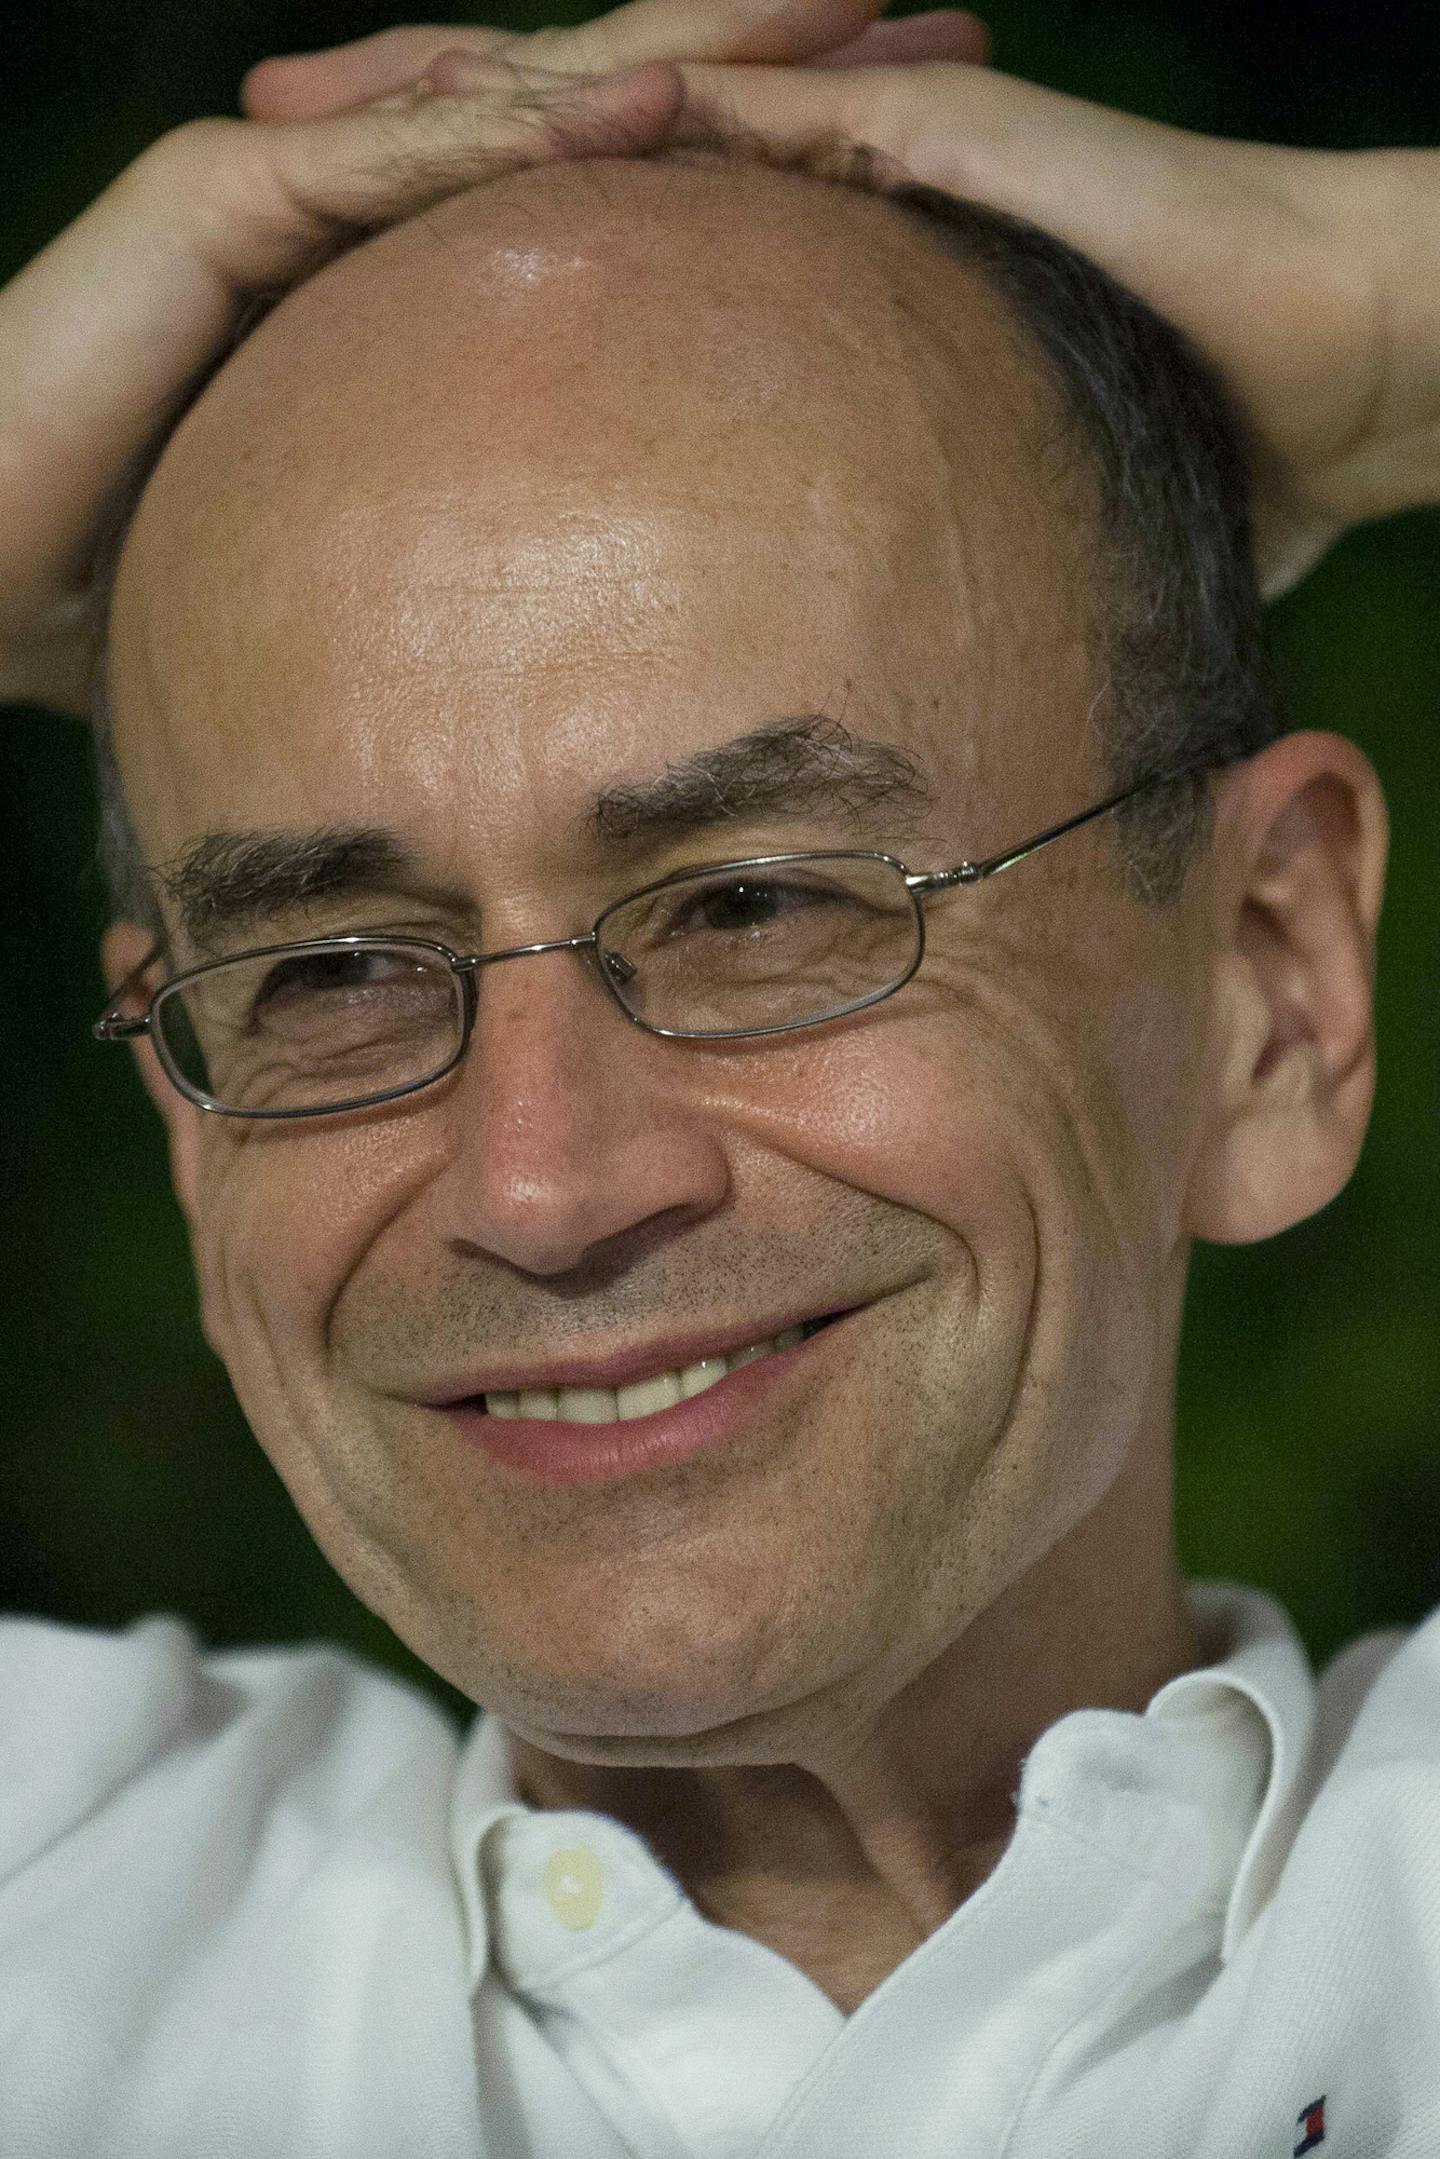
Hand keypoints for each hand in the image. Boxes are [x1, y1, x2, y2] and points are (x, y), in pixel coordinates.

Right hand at [0, 0, 984, 716]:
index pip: (622, 185)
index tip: (917, 150)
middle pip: (606, 102)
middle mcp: (373, 196)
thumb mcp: (374, 556)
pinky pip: (401, 157)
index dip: (767, 151)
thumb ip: (483, 552)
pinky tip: (651, 107)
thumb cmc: (154, 572)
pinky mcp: (221, 195)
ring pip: (522, 90)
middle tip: (943, 25)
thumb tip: (594, 644)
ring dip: (685, 45)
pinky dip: (522, 132)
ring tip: (838, 10)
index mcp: (422, 274)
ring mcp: (298, 177)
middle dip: (774, 51)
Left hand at [265, 27, 1439, 599]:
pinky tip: (482, 108)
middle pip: (572, 145)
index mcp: (802, 287)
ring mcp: (867, 132)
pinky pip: (743, 103)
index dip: (461, 249)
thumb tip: (822, 716)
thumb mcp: (966, 528)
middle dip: (408, 138)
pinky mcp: (925, 121)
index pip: (602, 243)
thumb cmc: (1171, 454)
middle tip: (258, 153)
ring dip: (465, 92)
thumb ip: (876, 583)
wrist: (1326, 363)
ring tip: (318, 105)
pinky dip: (613, 102)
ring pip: (623, 91)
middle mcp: (815, 191)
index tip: (323, 290)